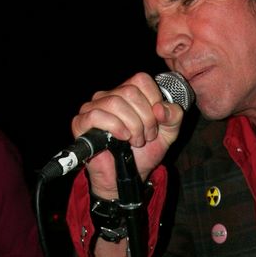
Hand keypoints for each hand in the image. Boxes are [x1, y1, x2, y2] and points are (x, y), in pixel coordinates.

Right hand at [71, 72, 184, 196]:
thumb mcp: (169, 132)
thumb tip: (160, 108)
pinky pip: (97, 115)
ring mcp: (93, 108)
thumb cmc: (144, 152)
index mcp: (128, 92)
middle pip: (130, 92)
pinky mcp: (81, 123)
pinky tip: (121, 138)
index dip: (154, 100)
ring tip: (135, 141)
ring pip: (115, 103)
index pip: (141, 80)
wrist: (128, 177)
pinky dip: (115, 127)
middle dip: (145, 118)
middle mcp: (109, 96)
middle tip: (146, 136)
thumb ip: (174, 116)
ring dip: (132, 126)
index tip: (157, 121)